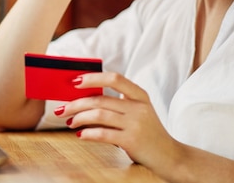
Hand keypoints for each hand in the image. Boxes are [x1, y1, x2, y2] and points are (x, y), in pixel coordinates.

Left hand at [55, 72, 178, 172]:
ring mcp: (136, 124)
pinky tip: (80, 134)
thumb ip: (120, 103)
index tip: (75, 81)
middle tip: (62, 109)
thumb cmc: (149, 132)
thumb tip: (85, 97)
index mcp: (140, 95)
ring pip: (98, 114)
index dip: (93, 78)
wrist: (170, 156)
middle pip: (100, 99)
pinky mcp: (131, 141)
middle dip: (76, 103)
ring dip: (79, 118)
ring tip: (70, 122)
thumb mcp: (139, 112)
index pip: (114, 78)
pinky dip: (88, 133)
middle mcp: (139, 107)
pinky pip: (103, 133)